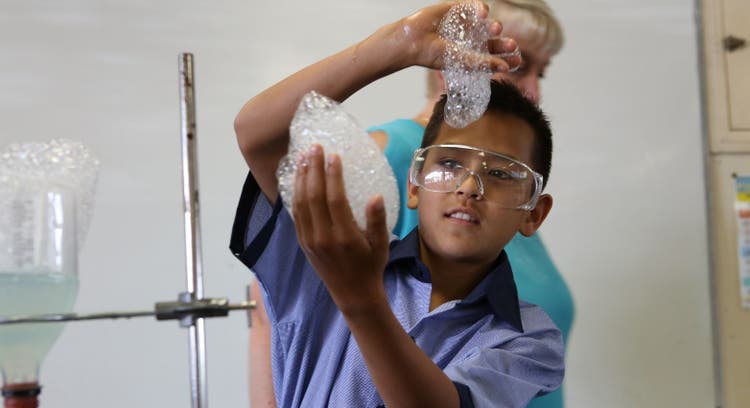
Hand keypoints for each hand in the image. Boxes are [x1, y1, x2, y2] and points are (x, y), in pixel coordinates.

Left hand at [292, 144, 390, 313]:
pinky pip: (296, 214)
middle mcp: (323, 237)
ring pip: (300, 203)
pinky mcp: (303, 243)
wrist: (353, 295)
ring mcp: (310, 240)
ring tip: (303, 157)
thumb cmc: (371, 267)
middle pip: (313, 196)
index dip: (333, 176)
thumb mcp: (381, 245)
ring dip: (301, 178)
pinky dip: (295, 194)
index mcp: (344, 236)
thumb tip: (375, 196)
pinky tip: (297, 179)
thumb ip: (377, 220)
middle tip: (314, 147)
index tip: (333, 155)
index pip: (335, 199)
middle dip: (313, 169)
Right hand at [384, 1, 521, 72]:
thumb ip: (482, 63)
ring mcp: (464, 25)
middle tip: (512, 45)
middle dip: (504, 43)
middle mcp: (468, 40)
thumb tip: (505, 67)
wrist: (412, 40)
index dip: (506, 58)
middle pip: (493, 41)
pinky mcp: (456, 9)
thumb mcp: (459, 61)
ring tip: (495, 29)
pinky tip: (483, 14)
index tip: (517, 61)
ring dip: (494, 26)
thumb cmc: (431, 55)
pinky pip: (474, 6)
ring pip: (486, 24)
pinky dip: (481, 8)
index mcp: (469, 55)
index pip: (492, 57)